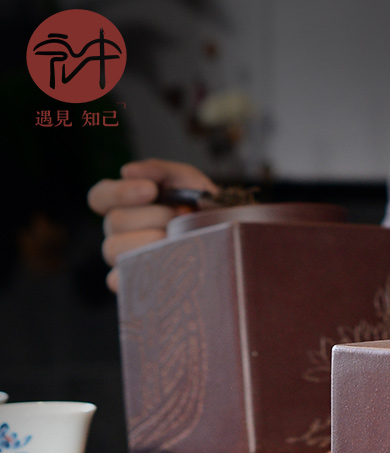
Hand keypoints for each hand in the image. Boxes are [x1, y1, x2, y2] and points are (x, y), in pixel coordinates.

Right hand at [87, 158, 215, 290]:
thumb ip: (158, 170)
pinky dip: (134, 273)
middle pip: (114, 222)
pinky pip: (118, 281)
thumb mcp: (187, 180)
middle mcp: (120, 232)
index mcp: (125, 205)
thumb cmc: (202, 207)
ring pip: (115, 249)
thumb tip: (126, 171)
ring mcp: (125, 258)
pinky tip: (157, 267)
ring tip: (176, 239)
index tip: (150, 190)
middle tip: (179, 218)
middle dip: (152, 217)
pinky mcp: (135, 282)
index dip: (119, 192)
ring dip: (149, 241)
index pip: (100, 197)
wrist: (228, 237)